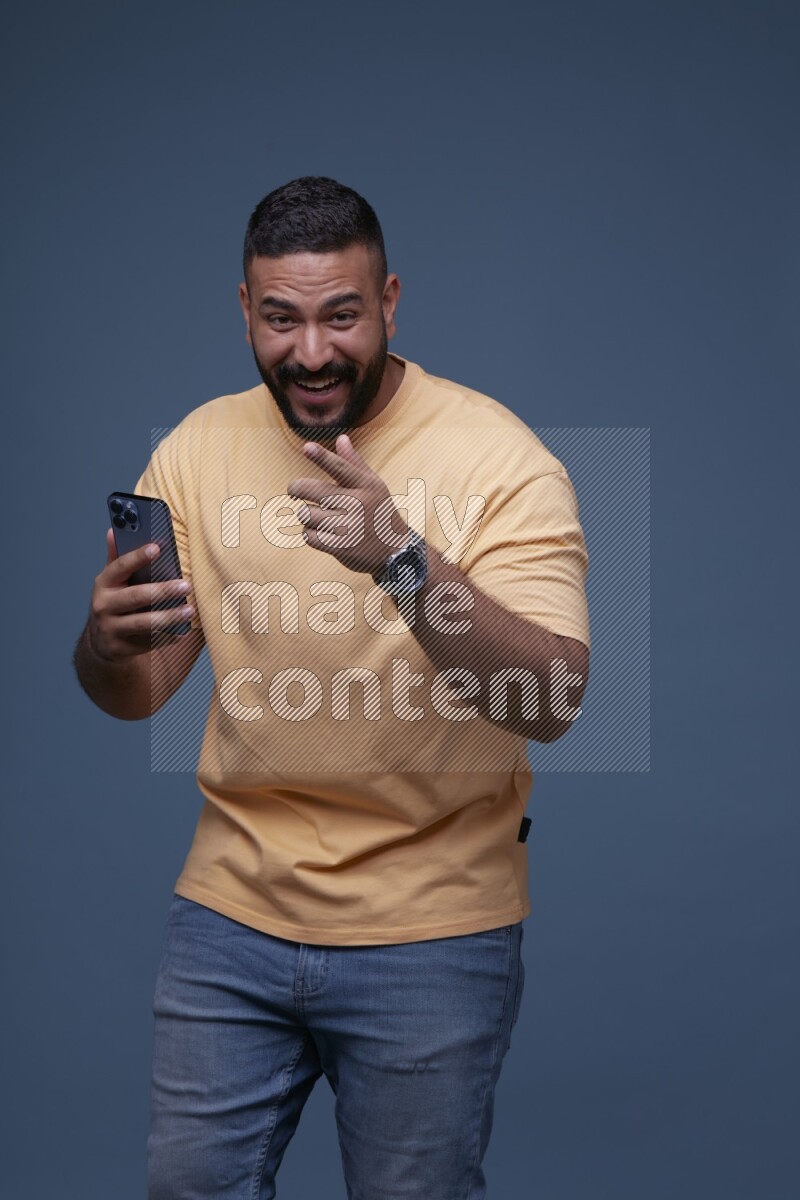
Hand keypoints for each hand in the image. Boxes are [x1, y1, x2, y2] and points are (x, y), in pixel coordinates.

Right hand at [86, 529, 194, 661]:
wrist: (101, 642)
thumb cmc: (114, 602)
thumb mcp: (112, 581)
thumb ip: (117, 557)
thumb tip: (113, 530)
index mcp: (103, 584)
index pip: (119, 567)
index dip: (137, 557)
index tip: (157, 548)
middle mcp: (103, 606)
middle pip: (136, 597)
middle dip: (162, 591)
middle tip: (186, 585)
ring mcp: (111, 629)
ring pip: (144, 623)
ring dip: (169, 617)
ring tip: (189, 611)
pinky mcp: (121, 648)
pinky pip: (148, 642)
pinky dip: (167, 637)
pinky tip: (182, 631)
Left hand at [288, 435, 407, 576]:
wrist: (394, 551)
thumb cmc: (378, 512)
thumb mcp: (373, 486)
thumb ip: (354, 463)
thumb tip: (341, 438)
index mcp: (366, 485)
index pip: (340, 467)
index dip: (321, 457)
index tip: (306, 447)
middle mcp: (357, 504)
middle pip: (311, 490)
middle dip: (296, 489)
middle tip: (294, 491)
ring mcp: (348, 527)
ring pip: (306, 514)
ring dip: (307, 516)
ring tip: (319, 518)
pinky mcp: (340, 547)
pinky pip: (309, 536)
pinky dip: (311, 535)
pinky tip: (323, 534)